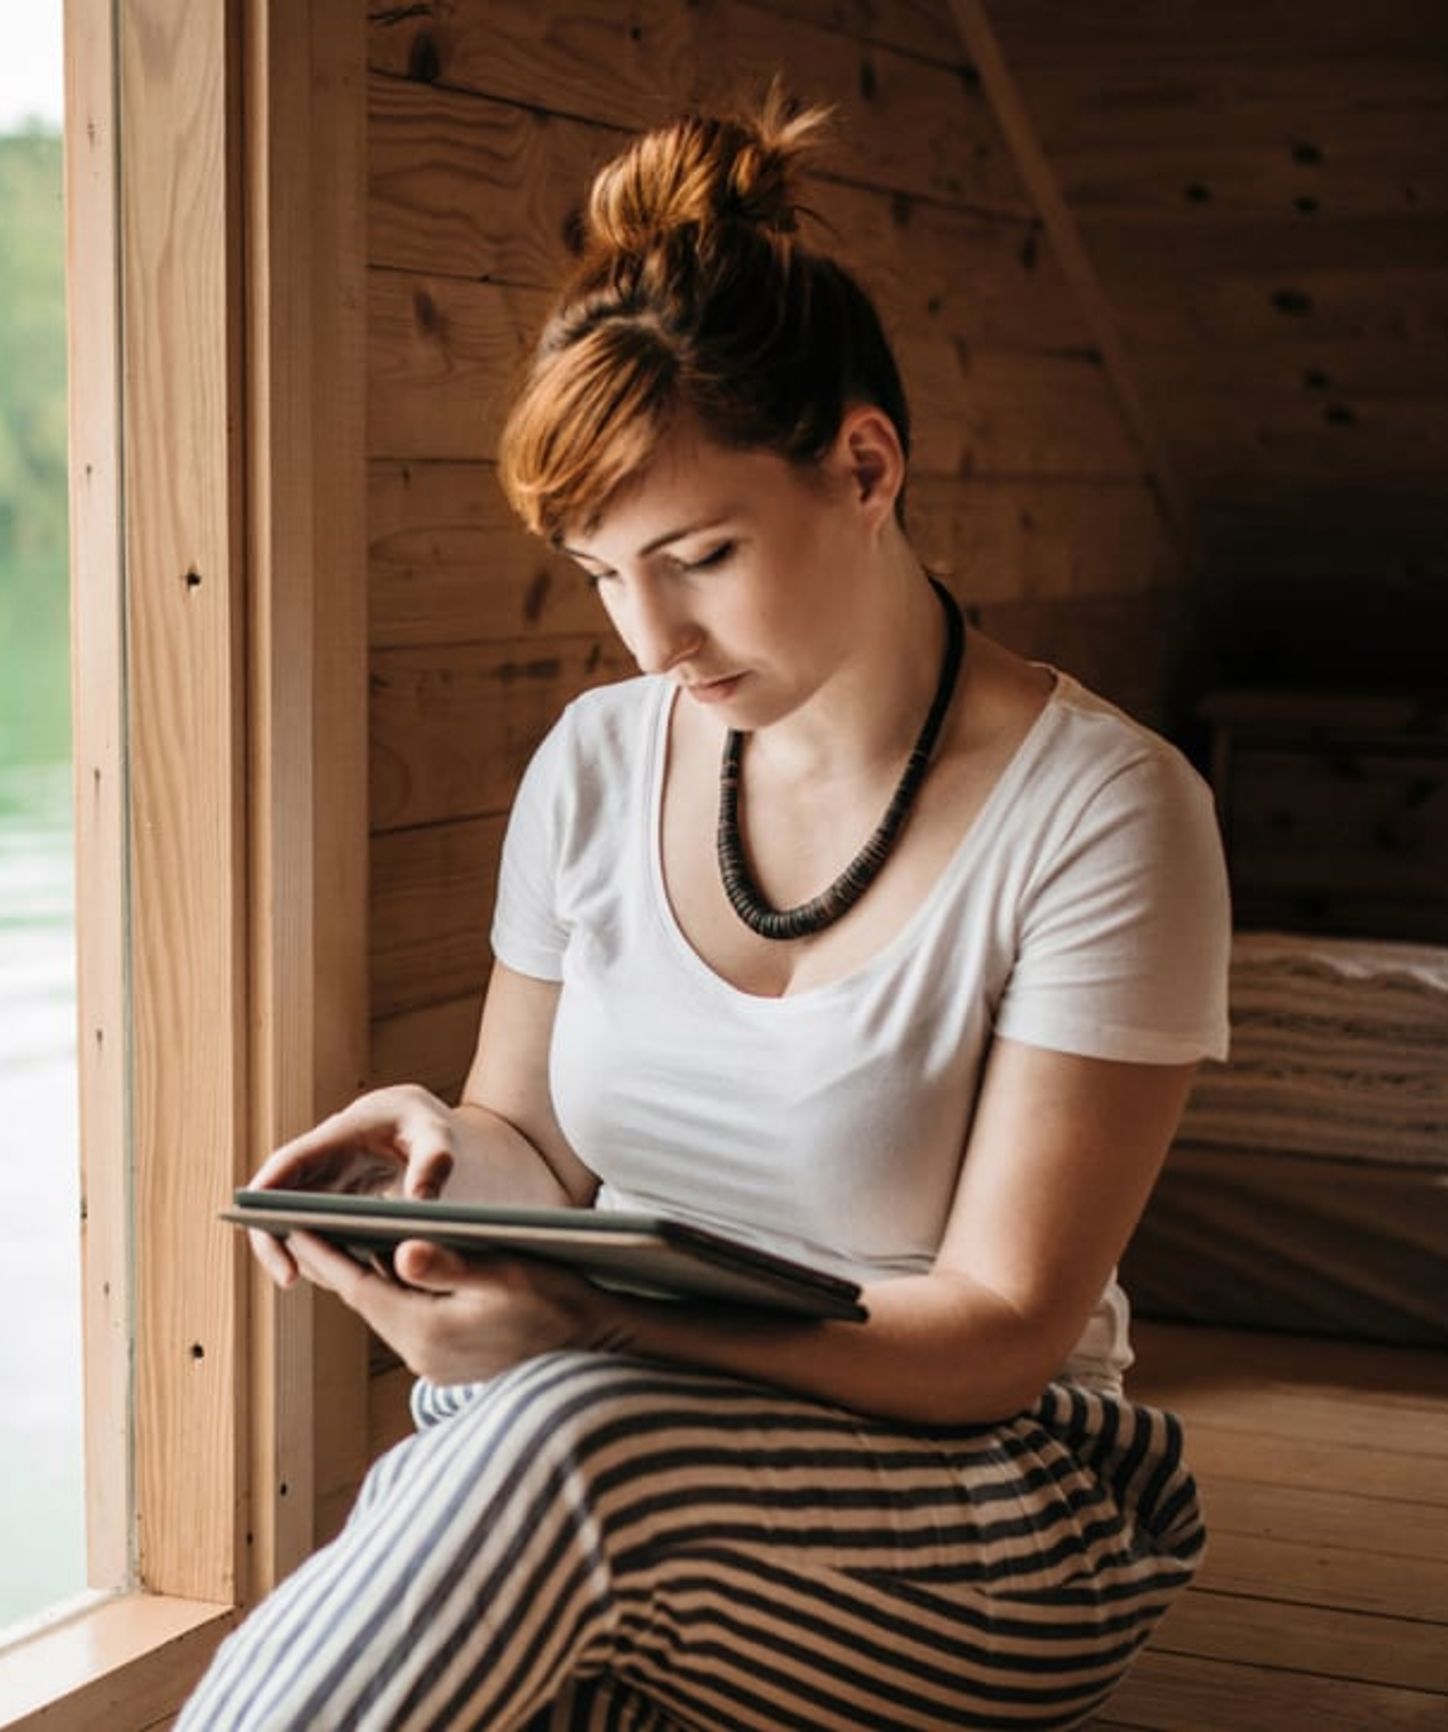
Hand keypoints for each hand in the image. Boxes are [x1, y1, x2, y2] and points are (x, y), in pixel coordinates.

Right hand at [246, 1084, 458, 1287]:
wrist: (416, 1131)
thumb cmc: (420, 1126)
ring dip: (304, 1258)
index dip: (266, 1193)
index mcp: (332, 1140)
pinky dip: (328, 1263)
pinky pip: (315, 1242)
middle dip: (273, 1241)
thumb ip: (434, 1161)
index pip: (285, 1165)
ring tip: (341, 1285)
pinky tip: (358, 1283)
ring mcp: (318, 1194)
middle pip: (273, 1205)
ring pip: (292, 1230)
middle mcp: (315, 1169)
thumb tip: (421, 1201)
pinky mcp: (328, 1215)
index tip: (260, 1225)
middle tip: (289, 1279)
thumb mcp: (435, 1135)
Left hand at [286, 1231, 613, 1383]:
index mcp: (426, 1329)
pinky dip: (391, 1292)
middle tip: (302, 1222)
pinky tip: (392, 1267)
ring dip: (362, 1276)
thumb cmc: (558, 1304)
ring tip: (338, 1237)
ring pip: (383, 1309)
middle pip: (364, 1299)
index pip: (357, 1285)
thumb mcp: (507, 1274)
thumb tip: (401, 1253)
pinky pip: (405, 1320)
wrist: (596, 1350)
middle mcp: (420, 1353)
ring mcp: (433, 1363)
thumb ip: (451, 1265)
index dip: (324, 1251)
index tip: (290, 1221)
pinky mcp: (448, 1362)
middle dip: (334, 1260)